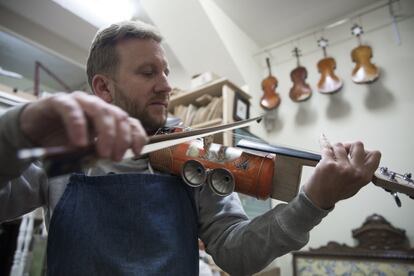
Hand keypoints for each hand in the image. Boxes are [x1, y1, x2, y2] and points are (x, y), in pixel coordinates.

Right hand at [20, 91, 147, 160]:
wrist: (34, 132)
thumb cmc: (63, 140)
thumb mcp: (88, 149)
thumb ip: (102, 149)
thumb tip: (118, 156)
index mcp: (107, 116)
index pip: (129, 121)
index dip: (137, 135)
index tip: (137, 152)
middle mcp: (96, 106)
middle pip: (118, 116)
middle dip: (121, 138)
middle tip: (115, 157)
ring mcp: (79, 101)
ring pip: (100, 110)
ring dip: (106, 133)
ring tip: (102, 152)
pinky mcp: (59, 101)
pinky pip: (72, 110)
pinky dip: (78, 126)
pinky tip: (80, 143)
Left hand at [303, 135, 380, 208]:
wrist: (319, 198)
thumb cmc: (336, 192)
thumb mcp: (356, 184)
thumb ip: (362, 170)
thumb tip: (363, 153)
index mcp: (364, 176)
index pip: (374, 155)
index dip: (366, 151)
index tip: (360, 151)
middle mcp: (355, 171)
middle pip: (358, 145)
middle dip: (350, 146)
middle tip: (345, 151)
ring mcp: (341, 167)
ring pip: (340, 145)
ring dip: (335, 148)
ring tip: (332, 156)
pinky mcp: (328, 164)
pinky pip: (327, 148)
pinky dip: (324, 144)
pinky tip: (323, 141)